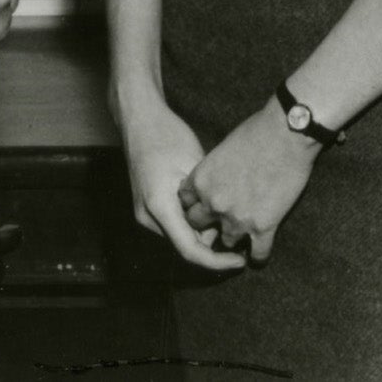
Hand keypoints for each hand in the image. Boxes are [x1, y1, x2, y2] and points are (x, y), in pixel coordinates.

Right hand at [109, 83, 242, 272]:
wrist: (139, 119)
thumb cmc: (168, 136)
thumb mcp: (196, 166)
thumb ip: (207, 201)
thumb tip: (222, 227)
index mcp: (159, 207)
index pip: (191, 251)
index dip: (218, 262)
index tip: (240, 261)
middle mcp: (147, 217)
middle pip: (186, 245)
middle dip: (213, 243)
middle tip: (241, 232)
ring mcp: (144, 214)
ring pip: (181, 236)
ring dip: (203, 231)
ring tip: (225, 213)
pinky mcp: (147, 208)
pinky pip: (174, 225)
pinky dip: (193, 222)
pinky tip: (209, 206)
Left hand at [176, 97, 318, 263]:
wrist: (287, 133)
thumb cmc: (257, 131)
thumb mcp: (224, 147)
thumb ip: (214, 170)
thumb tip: (217, 179)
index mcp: (201, 179)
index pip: (184, 201)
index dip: (194, 202)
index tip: (203, 203)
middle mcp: (214, 202)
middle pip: (199, 225)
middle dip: (208, 223)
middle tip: (220, 221)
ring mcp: (238, 218)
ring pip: (227, 243)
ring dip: (234, 238)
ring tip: (241, 237)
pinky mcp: (264, 227)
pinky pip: (258, 255)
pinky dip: (259, 256)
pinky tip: (259, 254)